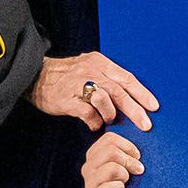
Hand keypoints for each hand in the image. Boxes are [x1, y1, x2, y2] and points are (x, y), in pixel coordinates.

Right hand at [30, 53, 156, 131]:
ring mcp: (77, 85)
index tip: (154, 107)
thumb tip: (131, 96)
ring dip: (110, 114)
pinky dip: (94, 121)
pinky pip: (87, 113)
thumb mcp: (89, 67)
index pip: (126, 78)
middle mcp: (90, 71)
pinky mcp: (66, 99)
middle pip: (118, 91)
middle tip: (146, 124)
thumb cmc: (66, 75)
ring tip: (108, 119)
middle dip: (135, 109)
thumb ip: (108, 79)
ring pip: (104, 100)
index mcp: (99, 63)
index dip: (142, 93)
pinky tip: (94, 124)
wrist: (34, 76)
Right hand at [82, 132, 143, 187]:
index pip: (110, 138)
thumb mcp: (124, 162)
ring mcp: (89, 182)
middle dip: (129, 161)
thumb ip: (127, 150)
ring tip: (125, 181)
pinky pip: (110, 187)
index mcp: (94, 153)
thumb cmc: (122, 180)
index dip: (128, 146)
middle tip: (136, 170)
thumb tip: (145, 131)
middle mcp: (88, 166)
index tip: (137, 156)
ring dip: (125, 175)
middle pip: (111, 151)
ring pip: (112, 168)